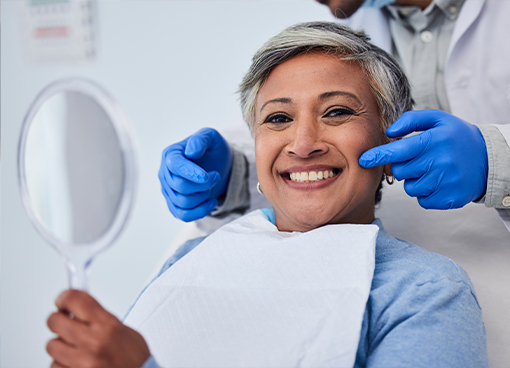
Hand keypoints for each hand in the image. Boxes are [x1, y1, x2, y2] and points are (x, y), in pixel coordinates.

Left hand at [46, 290, 149, 367]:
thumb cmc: (134, 359)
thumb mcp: (123, 331)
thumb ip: (100, 318)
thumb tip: (78, 309)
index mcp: (108, 326)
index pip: (75, 300)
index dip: (65, 297)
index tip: (63, 300)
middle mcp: (93, 343)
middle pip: (55, 321)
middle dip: (58, 320)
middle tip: (64, 321)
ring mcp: (82, 362)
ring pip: (52, 345)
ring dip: (60, 344)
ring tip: (73, 347)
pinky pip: (54, 365)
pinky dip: (61, 363)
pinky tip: (74, 362)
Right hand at [159, 128, 232, 221]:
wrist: (218, 165)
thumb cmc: (212, 149)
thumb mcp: (211, 137)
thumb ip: (200, 139)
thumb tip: (191, 152)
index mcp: (170, 154)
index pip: (174, 165)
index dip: (190, 172)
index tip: (206, 177)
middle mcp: (165, 173)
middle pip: (179, 186)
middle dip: (203, 184)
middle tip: (216, 176)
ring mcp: (168, 191)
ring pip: (183, 202)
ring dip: (203, 196)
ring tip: (213, 186)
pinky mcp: (174, 205)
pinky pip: (183, 215)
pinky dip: (200, 212)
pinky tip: (212, 202)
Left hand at [359, 110, 487, 209]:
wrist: (488, 159)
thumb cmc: (456, 137)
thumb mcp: (437, 119)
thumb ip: (410, 120)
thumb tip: (389, 132)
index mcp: (434, 141)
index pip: (398, 150)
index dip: (378, 155)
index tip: (363, 160)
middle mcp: (440, 162)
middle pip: (400, 171)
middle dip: (403, 166)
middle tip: (419, 159)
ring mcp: (445, 182)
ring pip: (410, 187)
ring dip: (415, 180)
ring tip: (432, 169)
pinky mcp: (449, 199)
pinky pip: (422, 200)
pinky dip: (426, 192)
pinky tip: (439, 181)